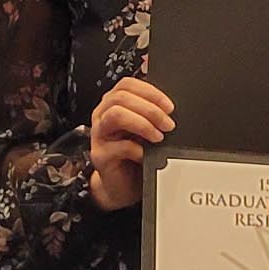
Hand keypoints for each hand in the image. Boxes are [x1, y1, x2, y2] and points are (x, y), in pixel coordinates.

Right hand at [87, 76, 172, 211]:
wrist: (123, 185)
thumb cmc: (135, 154)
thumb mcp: (145, 130)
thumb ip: (151, 116)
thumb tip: (170, 109)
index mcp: (113, 104)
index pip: (127, 85)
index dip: (150, 92)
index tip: (169, 106)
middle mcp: (103, 115)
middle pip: (121, 97)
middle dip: (150, 109)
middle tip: (168, 124)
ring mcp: (99, 135)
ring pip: (116, 115)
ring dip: (142, 124)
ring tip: (158, 137)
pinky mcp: (100, 155)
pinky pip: (118, 146)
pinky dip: (138, 149)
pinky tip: (147, 155)